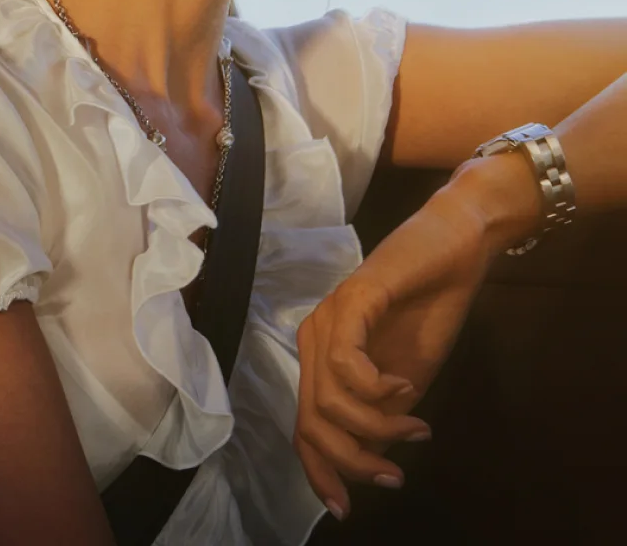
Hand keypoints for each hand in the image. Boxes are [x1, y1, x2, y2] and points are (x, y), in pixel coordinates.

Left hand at [293, 152, 537, 519]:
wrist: (454, 249)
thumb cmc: (428, 310)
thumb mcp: (405, 380)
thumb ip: (382, 416)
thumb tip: (371, 459)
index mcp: (323, 359)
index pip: (304, 427)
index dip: (320, 472)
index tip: (347, 509)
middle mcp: (314, 339)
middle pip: (311, 423)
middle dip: (353, 462)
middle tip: (397, 474)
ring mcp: (329, 318)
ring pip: (330, 401)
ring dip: (378, 427)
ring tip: (416, 422)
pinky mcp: (352, 301)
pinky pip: (347, 364)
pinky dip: (379, 389)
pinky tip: (407, 385)